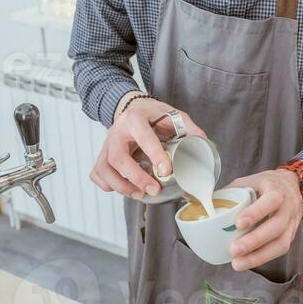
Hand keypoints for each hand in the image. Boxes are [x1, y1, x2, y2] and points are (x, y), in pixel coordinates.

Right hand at [90, 97, 205, 200]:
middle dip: (136, 177)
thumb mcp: (173, 115)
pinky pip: (98, 174)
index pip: (143, 137)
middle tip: (154, 189)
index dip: (154, 155)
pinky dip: (108, 185)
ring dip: (121, 186)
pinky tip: (125, 188)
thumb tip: (204, 145)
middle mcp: (117, 131)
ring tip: (140, 195)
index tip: (167, 170)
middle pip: (118, 158)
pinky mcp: (102, 155)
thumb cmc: (153, 115)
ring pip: (104, 168)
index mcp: (135, 118)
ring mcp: (106, 144)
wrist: (133, 108)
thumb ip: (189, 129)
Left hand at [226, 169, 302, 271]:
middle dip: (254, 241)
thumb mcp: (250, 181)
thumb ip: (232, 192)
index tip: (238, 223)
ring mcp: (291, 224)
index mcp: (276, 189)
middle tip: (234, 250)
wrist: (294, 187)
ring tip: (238, 263)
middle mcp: (287, 208)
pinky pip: (279, 250)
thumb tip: (206, 205)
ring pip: (280, 243)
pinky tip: (247, 262)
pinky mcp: (290, 236)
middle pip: (276, 227)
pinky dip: (262, 258)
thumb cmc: (267, 185)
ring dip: (258, 256)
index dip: (256, 212)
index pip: (271, 200)